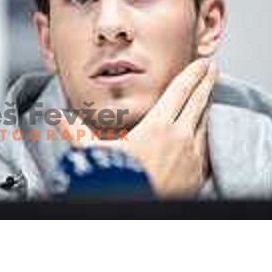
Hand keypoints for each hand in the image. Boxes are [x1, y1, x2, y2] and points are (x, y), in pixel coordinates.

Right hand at [63, 58, 218, 197]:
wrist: (142, 208)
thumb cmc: (120, 181)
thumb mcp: (96, 154)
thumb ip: (78, 135)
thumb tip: (60, 120)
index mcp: (158, 126)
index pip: (181, 91)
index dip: (193, 73)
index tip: (202, 62)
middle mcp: (180, 137)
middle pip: (199, 101)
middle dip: (206, 81)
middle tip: (211, 68)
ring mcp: (193, 155)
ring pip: (205, 121)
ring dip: (207, 104)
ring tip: (208, 93)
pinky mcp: (198, 172)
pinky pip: (206, 144)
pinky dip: (207, 129)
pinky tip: (205, 127)